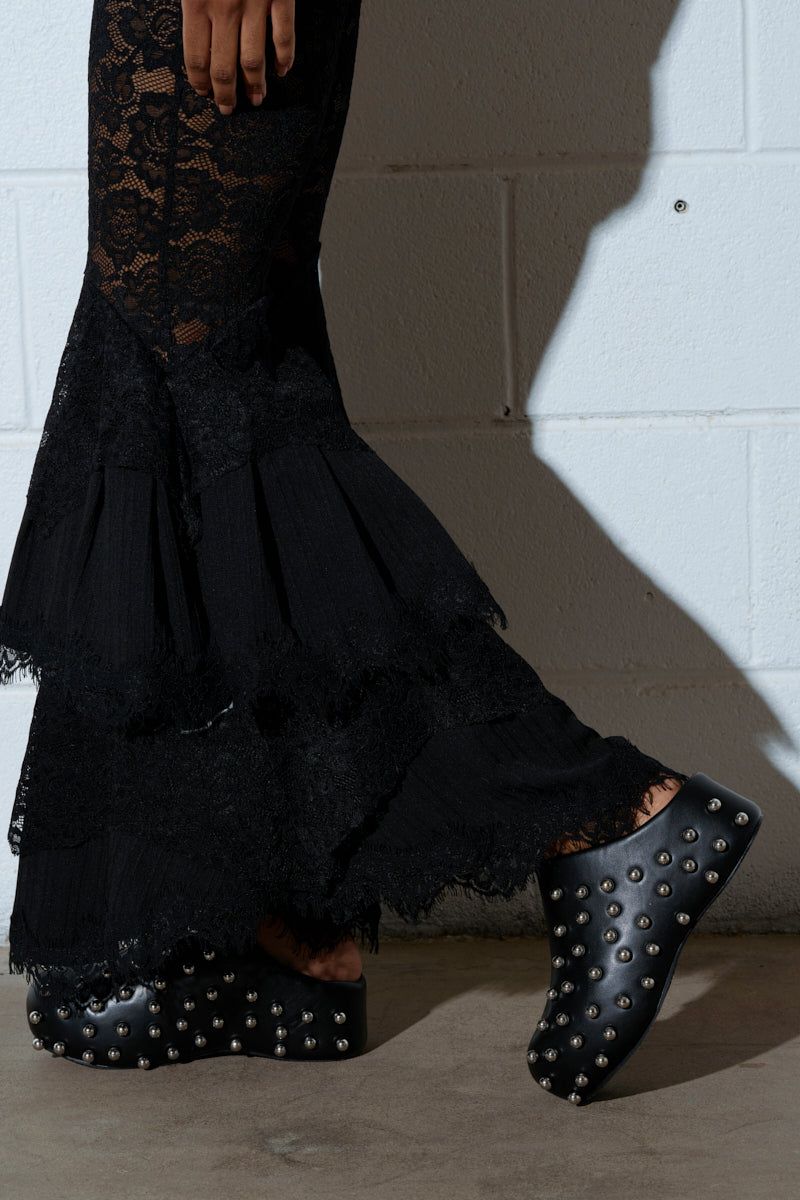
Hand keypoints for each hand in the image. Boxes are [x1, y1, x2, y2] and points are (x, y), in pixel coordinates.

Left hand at [181, 0, 294, 114]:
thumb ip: (192, 3)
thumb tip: (196, 35)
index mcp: (196, 1)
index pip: (197, 57)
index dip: (200, 80)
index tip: (204, 91)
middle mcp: (225, 8)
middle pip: (224, 67)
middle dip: (226, 94)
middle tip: (228, 107)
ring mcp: (255, 4)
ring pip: (253, 59)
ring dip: (255, 85)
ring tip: (256, 98)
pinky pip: (284, 35)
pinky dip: (284, 57)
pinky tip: (282, 69)